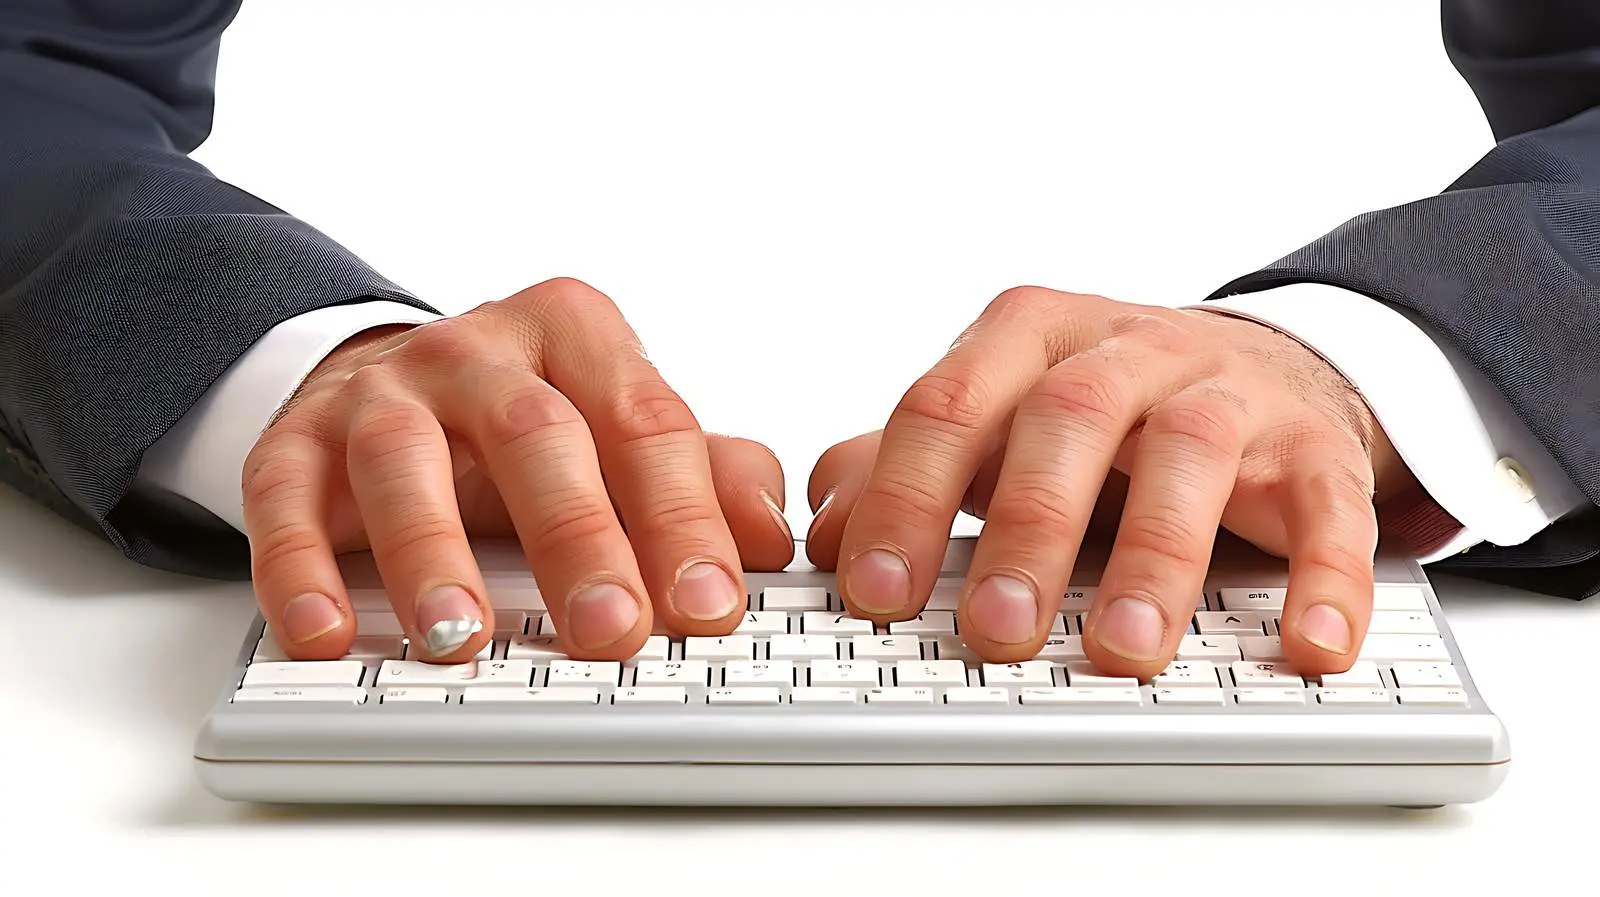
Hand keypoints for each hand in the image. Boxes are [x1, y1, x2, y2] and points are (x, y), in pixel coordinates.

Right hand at [244, 278, 792, 662]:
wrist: (390, 382)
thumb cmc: (528, 423)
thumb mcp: (618, 434)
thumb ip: (704, 475)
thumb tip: (769, 538)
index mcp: (577, 334)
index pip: (645, 423)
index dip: (681, 518)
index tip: (709, 605)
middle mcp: (479, 348)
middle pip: (536, 434)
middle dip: (578, 538)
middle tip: (611, 630)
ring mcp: (382, 389)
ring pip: (404, 461)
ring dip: (433, 556)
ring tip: (461, 640)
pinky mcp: (296, 438)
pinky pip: (287, 497)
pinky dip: (299, 568)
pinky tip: (325, 633)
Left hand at [806, 286, 1417, 678]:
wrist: (1256, 369)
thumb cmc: (1100, 415)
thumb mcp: (994, 423)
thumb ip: (904, 465)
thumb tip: (827, 529)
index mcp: (1026, 338)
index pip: (948, 405)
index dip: (905, 499)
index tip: (876, 593)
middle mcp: (1123, 350)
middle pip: (1066, 418)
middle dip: (1025, 528)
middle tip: (994, 631)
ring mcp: (1225, 391)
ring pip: (1192, 452)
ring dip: (1157, 556)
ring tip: (1124, 650)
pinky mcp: (1314, 447)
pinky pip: (1328, 505)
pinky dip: (1323, 578)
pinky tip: (1306, 646)